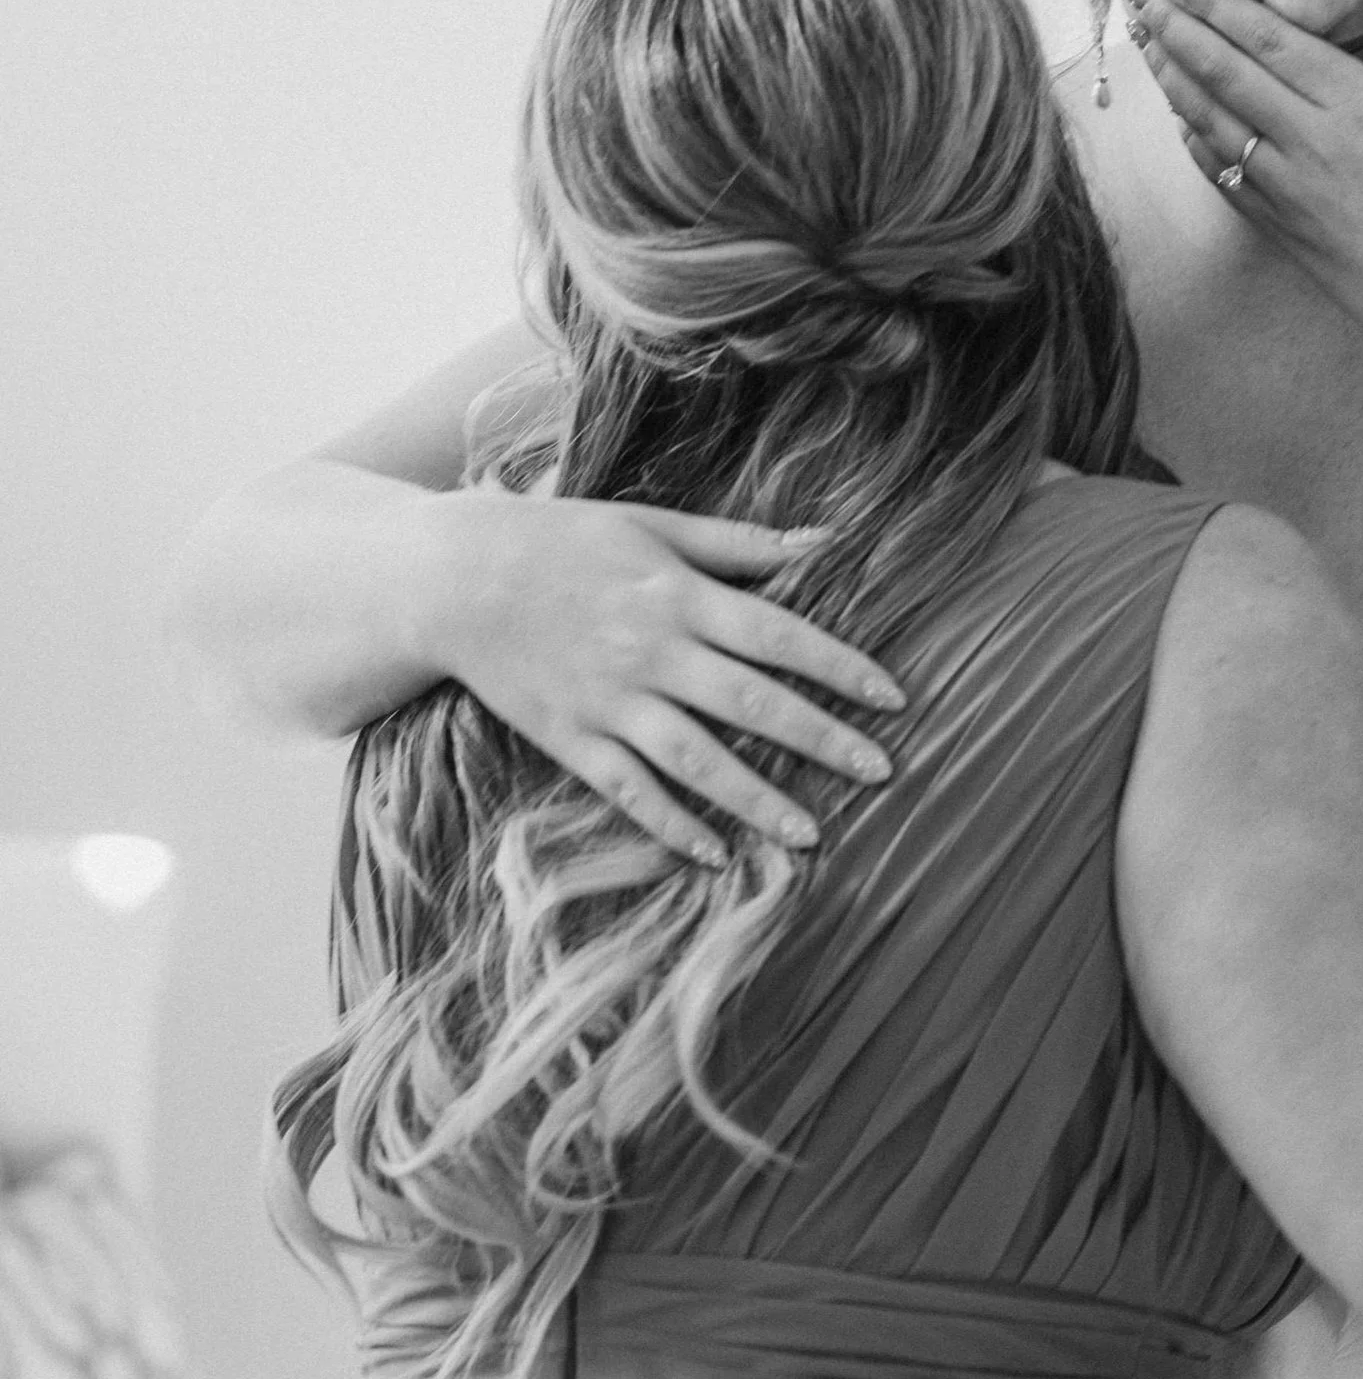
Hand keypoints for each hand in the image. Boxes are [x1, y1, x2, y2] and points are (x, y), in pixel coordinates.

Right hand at [437, 490, 903, 867]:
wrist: (452, 577)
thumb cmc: (562, 541)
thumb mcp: (651, 525)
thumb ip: (740, 542)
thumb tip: (828, 541)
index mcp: (678, 595)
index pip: (778, 634)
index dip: (840, 667)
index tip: (894, 699)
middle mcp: (650, 651)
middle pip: (751, 702)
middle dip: (821, 739)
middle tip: (883, 772)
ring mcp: (608, 700)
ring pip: (695, 758)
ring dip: (757, 798)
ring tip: (812, 834)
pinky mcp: (568, 737)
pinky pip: (627, 789)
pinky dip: (670, 823)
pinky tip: (714, 853)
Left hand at [1130, 0, 1362, 397]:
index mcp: (1360, 107)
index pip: (1269, 40)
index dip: (1214, 5)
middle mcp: (1312, 144)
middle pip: (1226, 74)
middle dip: (1176, 29)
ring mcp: (1289, 191)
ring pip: (1212, 123)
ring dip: (1172, 80)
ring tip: (1143, 42)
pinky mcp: (1281, 230)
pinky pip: (1223, 176)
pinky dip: (1194, 143)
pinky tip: (1179, 120)